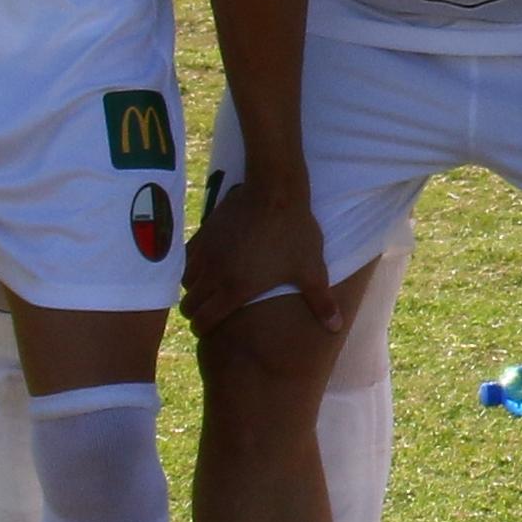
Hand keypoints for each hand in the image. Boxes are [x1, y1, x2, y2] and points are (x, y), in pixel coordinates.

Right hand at [179, 150, 341, 329]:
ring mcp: (206, 252)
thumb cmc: (294, 233)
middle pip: (188, 305)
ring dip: (193, 289)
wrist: (276, 191)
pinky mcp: (204, 232)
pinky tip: (207, 263)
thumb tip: (336, 328)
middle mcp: (213, 274)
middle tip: (207, 312)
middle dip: (195, 312)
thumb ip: (321, 303)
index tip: (208, 330)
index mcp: (235, 289)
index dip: (203, 329)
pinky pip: (188, 257)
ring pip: (185, 281)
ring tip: (207, 289)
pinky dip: (193, 265)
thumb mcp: (311, 270)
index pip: (203, 321)